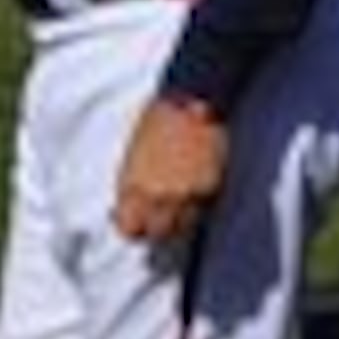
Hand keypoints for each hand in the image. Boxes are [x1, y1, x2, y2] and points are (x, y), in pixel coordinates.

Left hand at [111, 95, 228, 245]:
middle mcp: (160, 196)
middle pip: (156, 235)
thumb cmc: (154, 123)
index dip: (129, 229)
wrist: (189, 104)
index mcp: (134, 185)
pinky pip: (199, 213)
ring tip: (171, 211)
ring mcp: (187, 196)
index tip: (130, 224)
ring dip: (175, 225)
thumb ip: (132, 184)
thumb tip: (129, 203)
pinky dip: (193, 211)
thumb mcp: (132, 156)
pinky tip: (188, 200)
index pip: (129, 228)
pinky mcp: (209, 190)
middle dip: (152, 231)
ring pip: (181, 229)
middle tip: (152, 223)